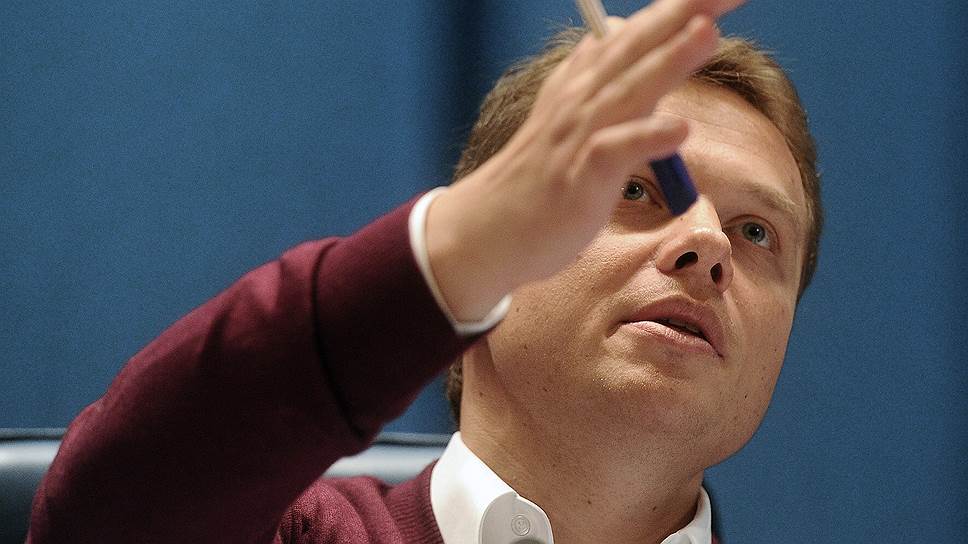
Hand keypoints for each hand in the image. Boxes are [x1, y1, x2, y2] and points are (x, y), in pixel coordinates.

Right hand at [426, 0, 743, 321]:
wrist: (488, 230)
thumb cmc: (536, 181)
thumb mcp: (565, 120)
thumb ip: (595, 79)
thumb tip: (612, 36)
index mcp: (580, 86)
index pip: (634, 35)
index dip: (677, 10)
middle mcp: (579, 102)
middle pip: (635, 49)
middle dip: (681, 16)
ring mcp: (576, 137)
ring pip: (628, 91)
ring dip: (668, 62)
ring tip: (709, 34)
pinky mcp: (577, 178)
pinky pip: (613, 153)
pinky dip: (645, 138)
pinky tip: (679, 130)